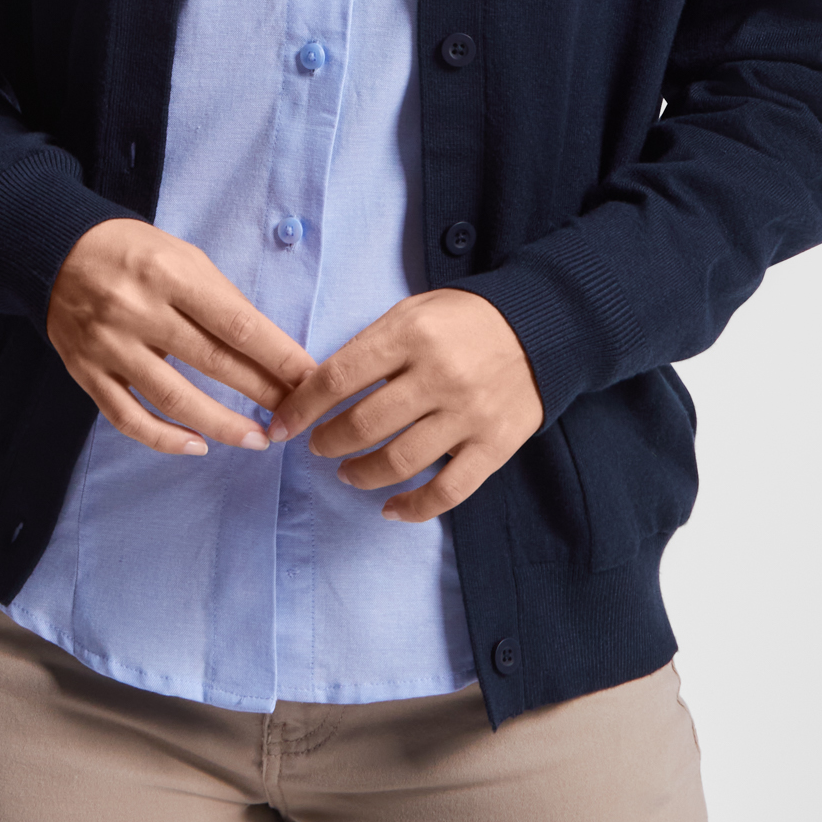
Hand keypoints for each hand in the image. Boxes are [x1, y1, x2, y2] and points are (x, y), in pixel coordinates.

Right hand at [47, 218, 314, 457]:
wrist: (55, 250)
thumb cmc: (131, 251)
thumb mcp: (181, 254)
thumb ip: (219, 298)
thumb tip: (269, 347)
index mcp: (169, 274)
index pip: (237, 324)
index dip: (279, 357)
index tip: (310, 381)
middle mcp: (138, 309)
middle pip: (213, 362)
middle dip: (262, 393)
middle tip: (295, 416)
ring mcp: (109, 345)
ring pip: (174, 399)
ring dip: (222, 426)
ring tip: (257, 440)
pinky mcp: (87, 372)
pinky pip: (128, 418)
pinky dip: (165, 439)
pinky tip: (198, 447)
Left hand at [270, 289, 541, 521]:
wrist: (540, 328)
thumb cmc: (461, 320)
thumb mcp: (410, 312)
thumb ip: (370, 346)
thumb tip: (319, 387)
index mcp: (409, 335)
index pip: (339, 377)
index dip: (303, 406)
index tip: (282, 425)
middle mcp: (437, 375)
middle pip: (365, 424)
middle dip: (328, 442)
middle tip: (318, 446)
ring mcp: (468, 414)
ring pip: (400, 462)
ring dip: (361, 474)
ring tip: (347, 472)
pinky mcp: (494, 446)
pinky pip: (447, 491)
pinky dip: (413, 507)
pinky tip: (390, 508)